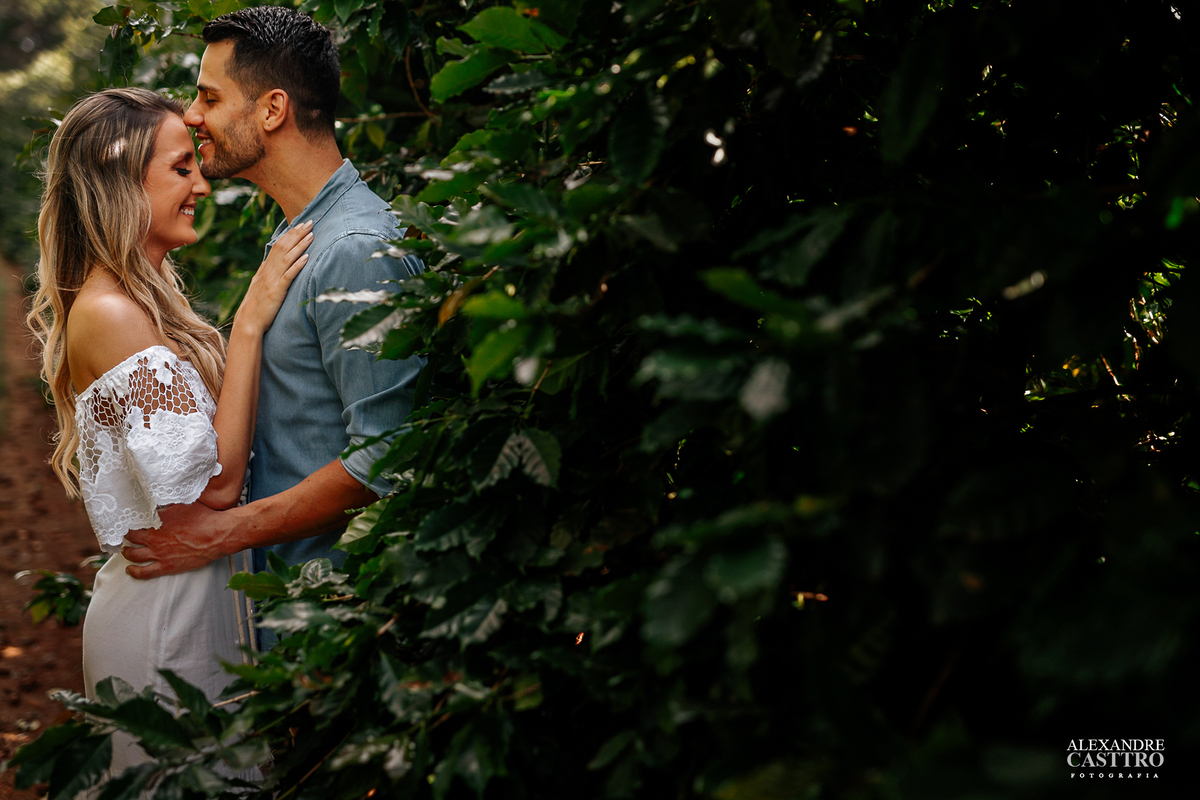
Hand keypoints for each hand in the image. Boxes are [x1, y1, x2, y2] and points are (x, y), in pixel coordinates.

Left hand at [121, 502, 231, 578]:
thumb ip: (168, 502)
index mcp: (157, 520)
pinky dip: (133, 571)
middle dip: (125, 535)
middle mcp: (154, 537)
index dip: (128, 520)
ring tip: (126, 550)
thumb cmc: (204, 516)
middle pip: (129, 537)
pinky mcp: (166, 566)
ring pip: (132, 554)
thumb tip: (160, 495)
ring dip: (126, 552)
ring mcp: (158, 553)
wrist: (218, 534)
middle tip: (124, 535)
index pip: (133, 520)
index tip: (126, 519)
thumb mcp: (184, 503)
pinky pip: (144, 572)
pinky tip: (129, 570)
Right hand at [234, 219, 313, 334]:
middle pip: (283, 247)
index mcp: (265, 268)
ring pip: (287, 258)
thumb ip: (269, 273)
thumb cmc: (257, 306)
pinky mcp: (277, 291)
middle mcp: (268, 271)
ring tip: (311, 235)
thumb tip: (276, 263)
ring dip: (300, 245)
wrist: (248, 321)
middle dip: (297, 234)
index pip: (278, 245)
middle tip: (310, 222)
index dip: (290, 234)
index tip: (301, 224)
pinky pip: (288, 276)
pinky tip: (306, 258)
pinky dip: (297, 265)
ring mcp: (272, 280)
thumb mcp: (262, 285)